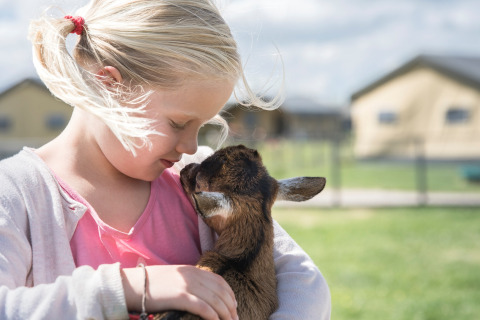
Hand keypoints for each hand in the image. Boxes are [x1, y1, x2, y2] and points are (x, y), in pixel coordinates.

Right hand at [122, 265, 237, 319]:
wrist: (132, 285)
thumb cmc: (151, 285)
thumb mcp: (174, 277)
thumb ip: (189, 281)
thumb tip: (203, 293)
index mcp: (192, 270)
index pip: (219, 281)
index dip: (230, 294)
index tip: (234, 306)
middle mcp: (192, 276)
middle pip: (221, 291)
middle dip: (231, 307)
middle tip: (235, 319)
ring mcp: (186, 285)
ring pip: (215, 300)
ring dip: (226, 314)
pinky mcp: (180, 297)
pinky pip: (203, 307)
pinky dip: (213, 316)